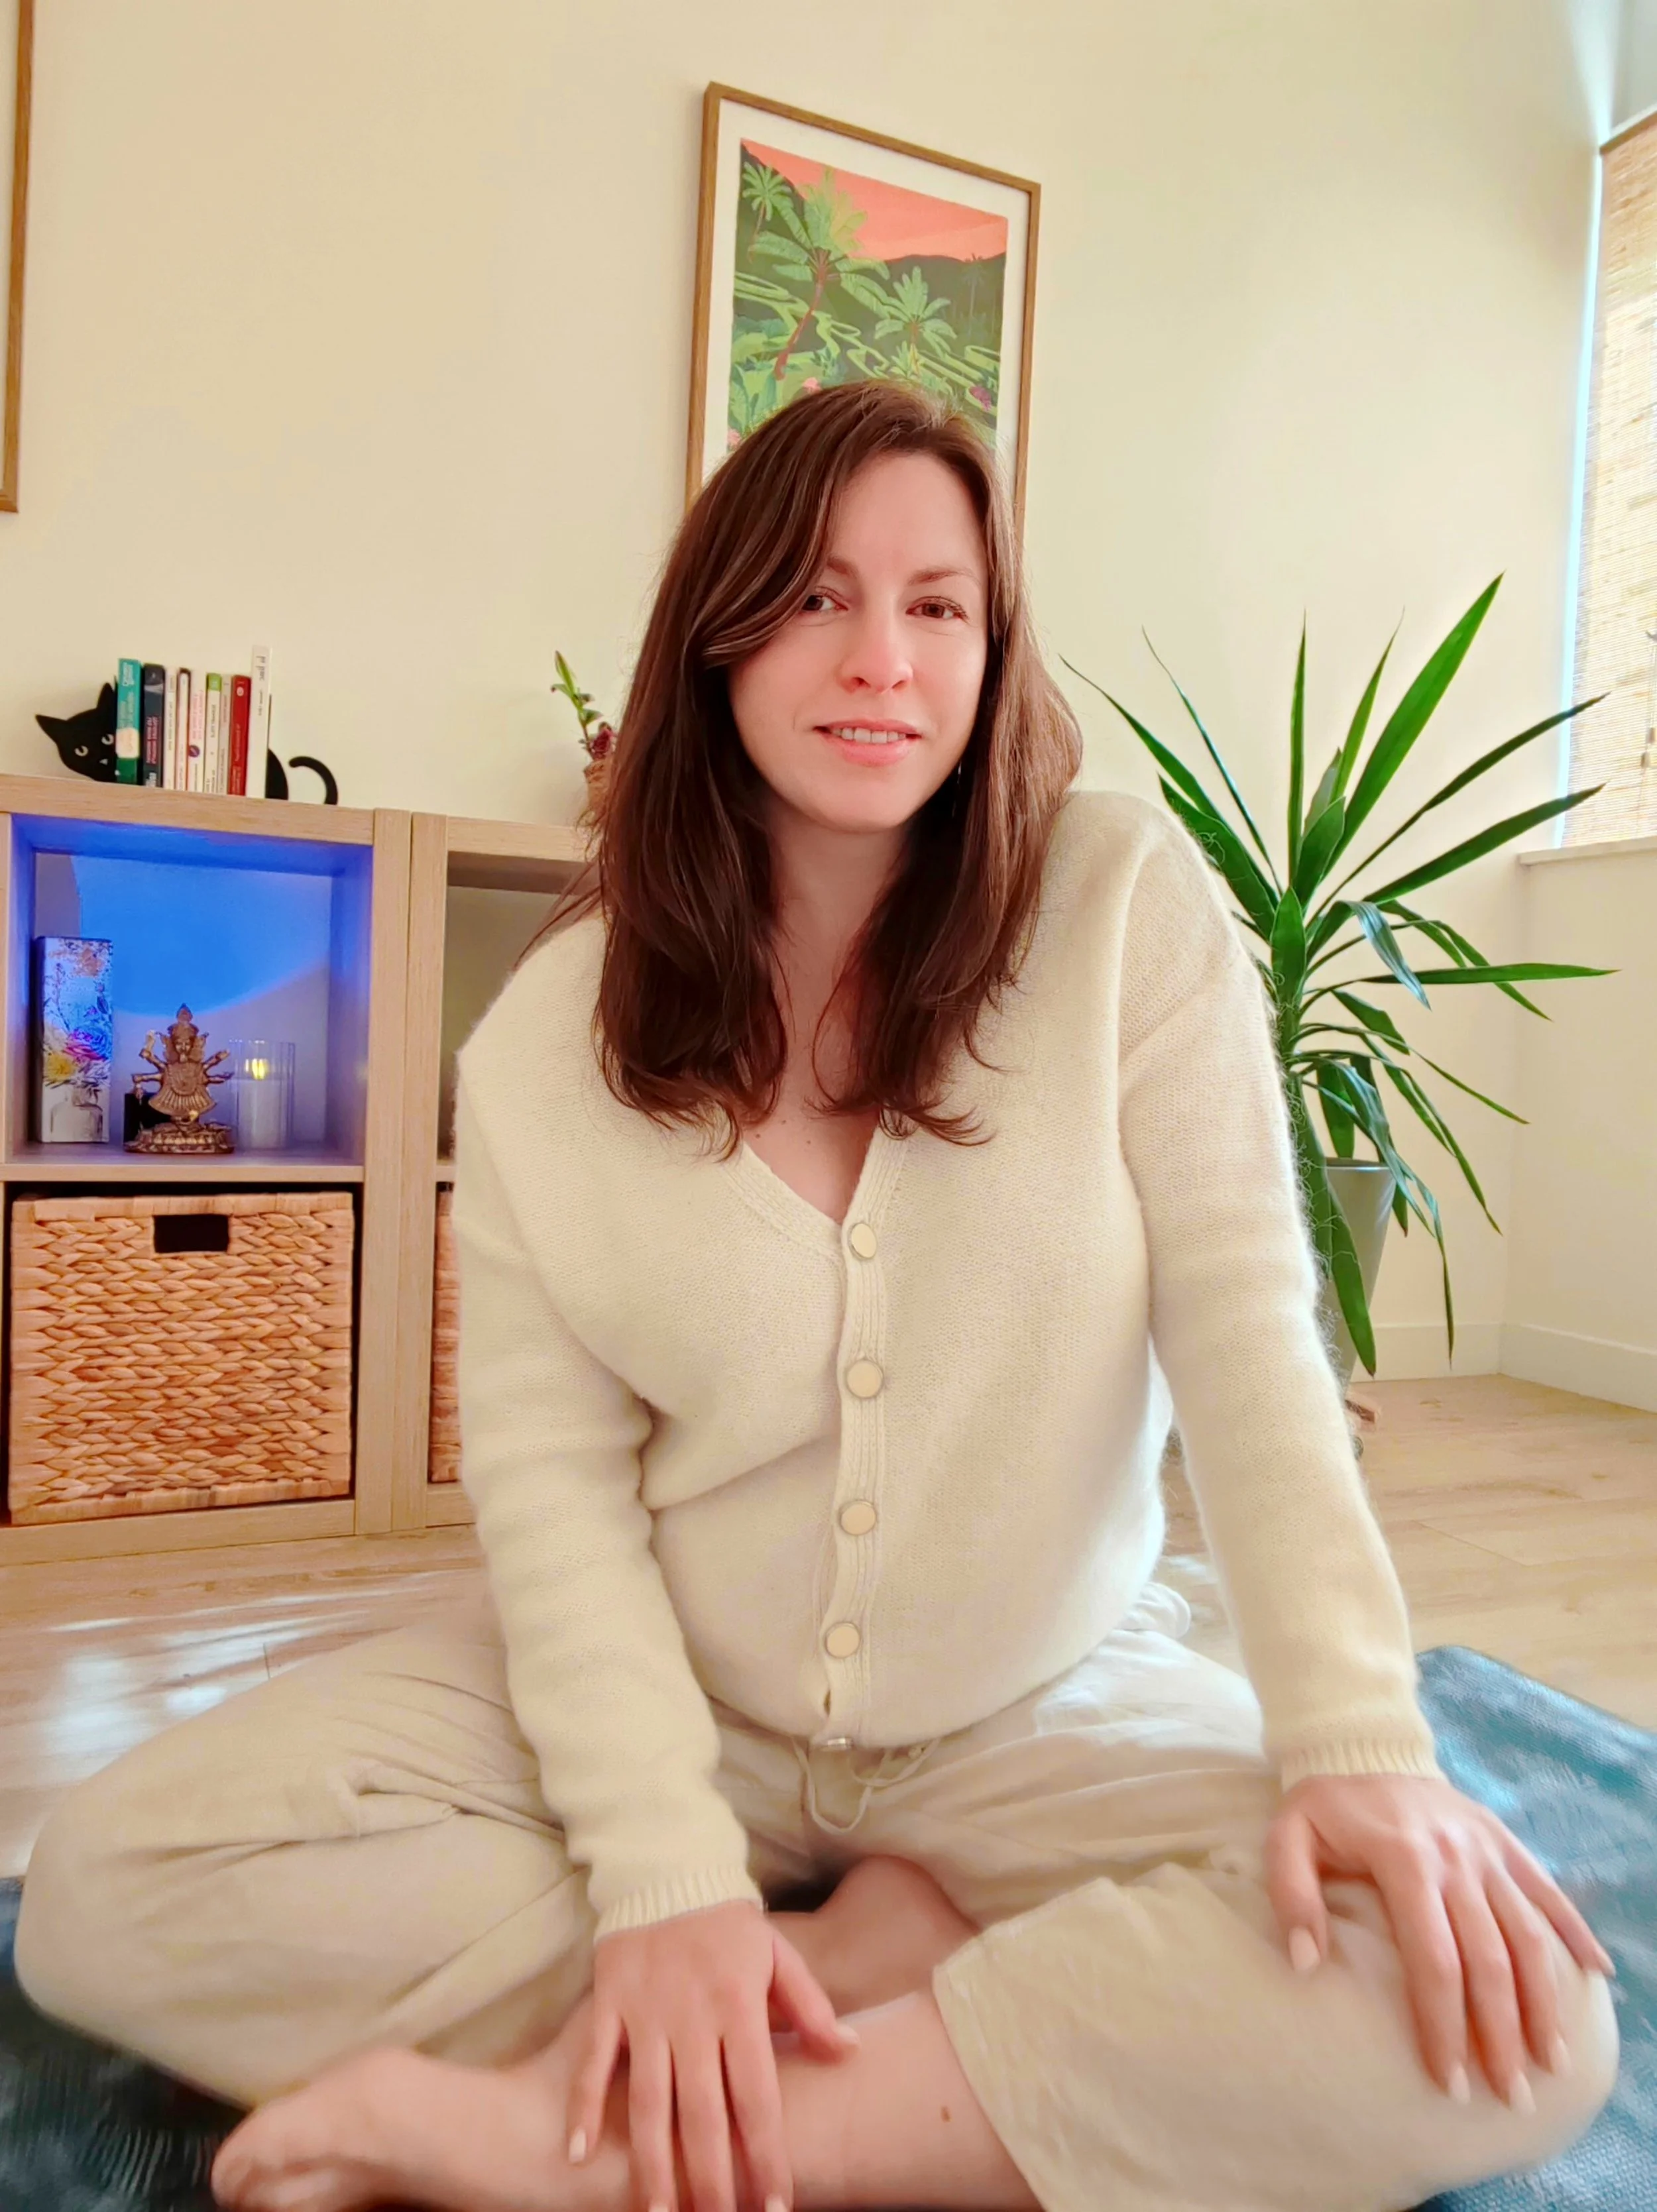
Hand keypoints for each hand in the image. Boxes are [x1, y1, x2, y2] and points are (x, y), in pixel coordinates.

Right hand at [565, 1898, 857, 2211]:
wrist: (668, 1867)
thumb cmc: (729, 1923)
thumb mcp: (779, 1954)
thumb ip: (811, 2007)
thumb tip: (849, 2052)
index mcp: (740, 2006)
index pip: (757, 2096)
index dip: (766, 2155)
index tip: (774, 2207)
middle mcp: (692, 2016)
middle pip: (702, 2113)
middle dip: (711, 2179)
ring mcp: (645, 2012)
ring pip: (647, 2101)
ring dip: (652, 2164)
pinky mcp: (607, 2002)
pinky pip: (592, 2062)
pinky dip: (582, 2107)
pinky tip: (578, 2155)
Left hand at [1265, 1773, 1615, 2106]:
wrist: (1363, 1745)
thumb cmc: (1325, 1806)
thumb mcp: (1287, 1837)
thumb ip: (1292, 1896)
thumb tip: (1306, 1963)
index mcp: (1405, 1860)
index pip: (1434, 1959)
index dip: (1443, 2025)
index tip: (1447, 2082)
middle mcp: (1456, 1858)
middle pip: (1489, 1960)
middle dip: (1501, 2034)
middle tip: (1509, 2096)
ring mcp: (1486, 1850)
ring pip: (1528, 1935)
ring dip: (1544, 2002)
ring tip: (1551, 2061)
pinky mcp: (1504, 1842)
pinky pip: (1548, 1890)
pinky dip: (1576, 1932)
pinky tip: (1598, 1975)